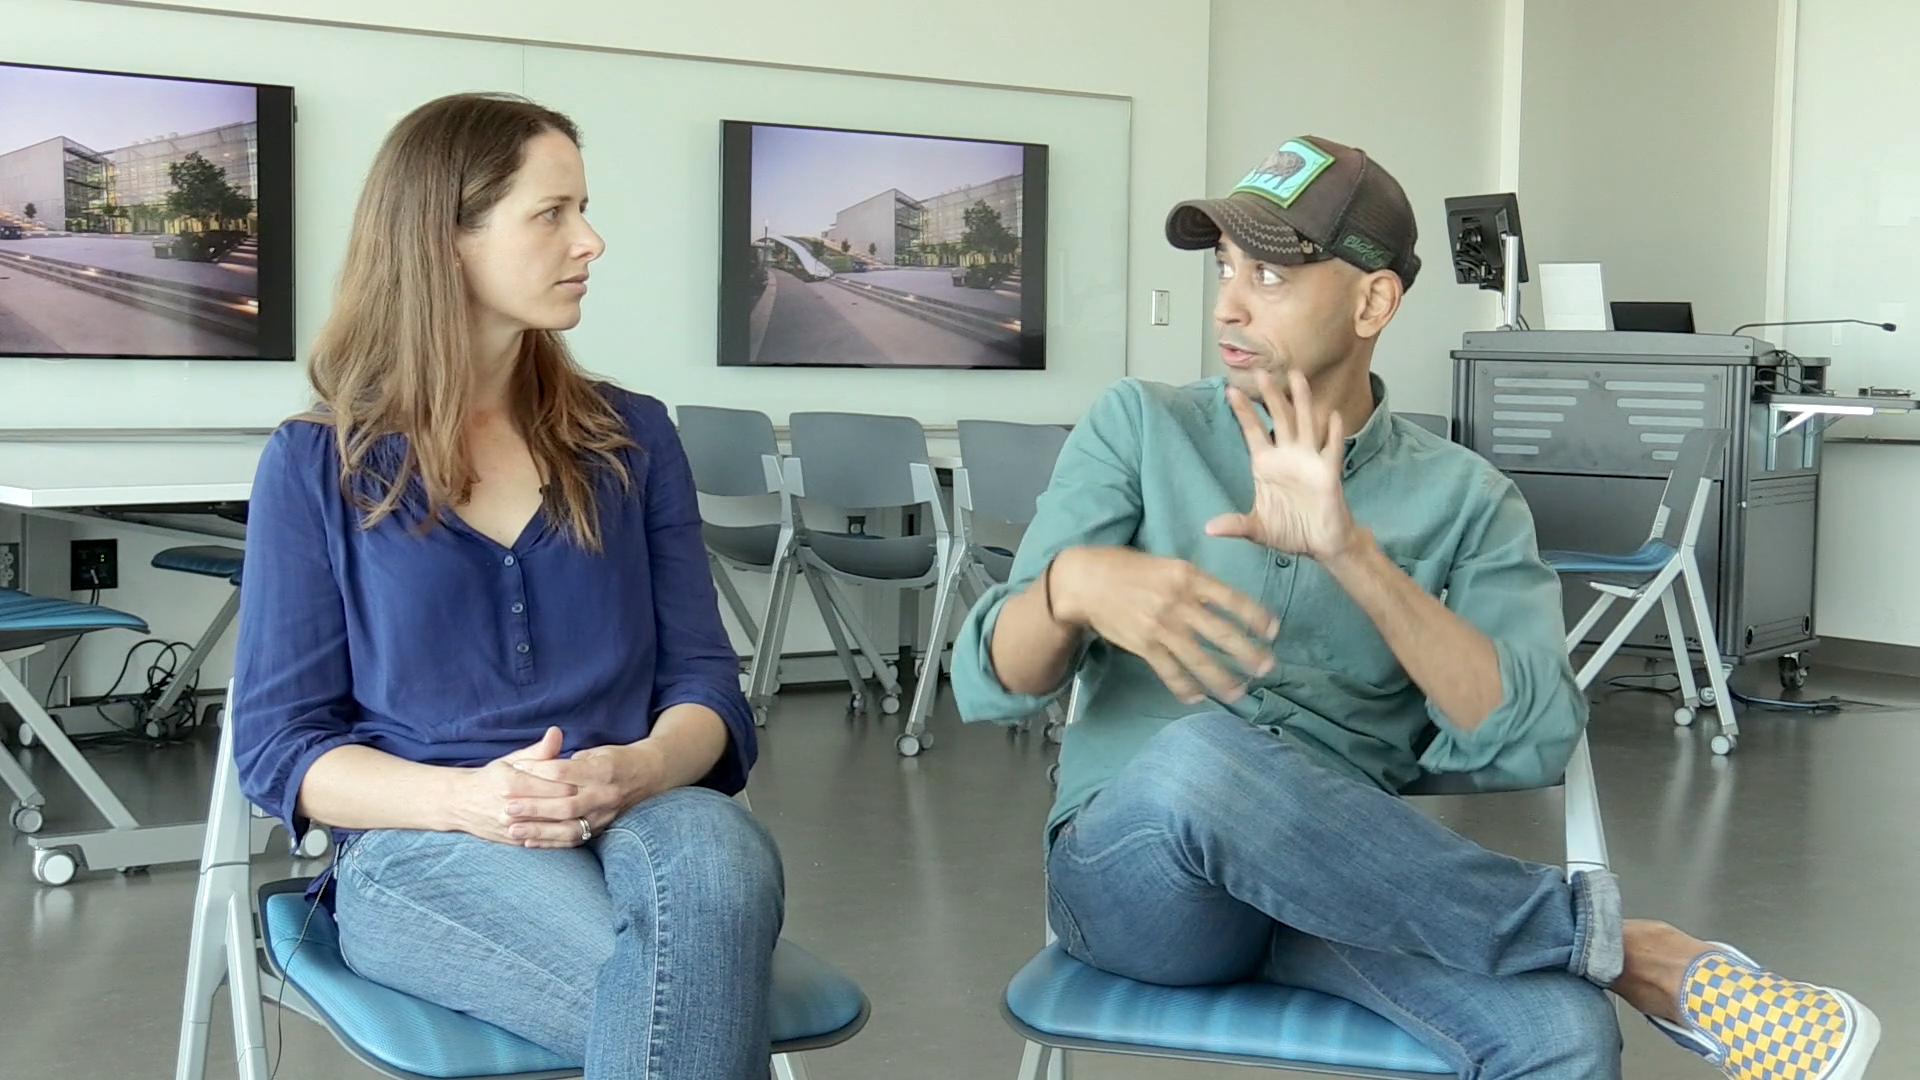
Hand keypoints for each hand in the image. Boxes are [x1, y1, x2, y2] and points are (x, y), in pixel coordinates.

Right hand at [447, 727, 579, 845]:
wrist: (460, 803)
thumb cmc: (491, 777)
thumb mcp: (512, 760)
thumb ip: (538, 751)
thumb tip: (557, 732)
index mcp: (513, 784)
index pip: (555, 784)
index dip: (575, 781)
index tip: (588, 778)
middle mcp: (512, 808)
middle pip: (557, 806)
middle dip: (578, 800)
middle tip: (592, 794)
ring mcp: (513, 828)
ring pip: (553, 827)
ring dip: (573, 820)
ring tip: (588, 810)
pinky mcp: (514, 841)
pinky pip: (544, 842)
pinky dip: (562, 836)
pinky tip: (575, 827)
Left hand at [502, 738, 668, 848]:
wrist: (649, 775)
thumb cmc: (615, 760)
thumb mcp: (595, 751)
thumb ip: (567, 759)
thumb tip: (535, 764)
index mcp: (602, 770)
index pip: (564, 771)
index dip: (538, 769)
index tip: (515, 767)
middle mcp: (605, 794)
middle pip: (565, 804)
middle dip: (534, 806)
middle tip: (507, 805)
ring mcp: (604, 815)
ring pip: (569, 827)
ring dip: (539, 831)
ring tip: (513, 829)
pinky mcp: (602, 829)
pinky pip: (574, 840)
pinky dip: (551, 843)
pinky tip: (529, 843)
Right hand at [1051, 546, 1277, 704]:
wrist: (1086, 582)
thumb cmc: (1128, 568)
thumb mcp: (1167, 564)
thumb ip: (1194, 582)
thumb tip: (1221, 601)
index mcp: (1188, 577)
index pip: (1232, 599)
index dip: (1256, 617)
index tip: (1273, 631)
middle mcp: (1178, 603)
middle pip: (1222, 634)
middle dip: (1248, 654)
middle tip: (1267, 668)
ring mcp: (1161, 628)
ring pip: (1199, 659)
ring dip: (1223, 679)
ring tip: (1239, 692)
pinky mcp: (1144, 646)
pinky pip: (1170, 671)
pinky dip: (1185, 687)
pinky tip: (1198, 697)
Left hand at [1208, 369, 1356, 559]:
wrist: (1321, 544)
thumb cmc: (1291, 530)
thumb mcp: (1258, 528)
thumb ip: (1236, 525)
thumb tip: (1209, 529)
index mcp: (1266, 464)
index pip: (1253, 431)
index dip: (1243, 412)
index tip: (1229, 390)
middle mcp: (1288, 456)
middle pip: (1279, 419)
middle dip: (1271, 396)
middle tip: (1261, 372)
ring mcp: (1309, 461)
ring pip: (1305, 424)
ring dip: (1302, 401)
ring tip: (1297, 376)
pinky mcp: (1328, 473)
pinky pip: (1331, 450)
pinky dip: (1334, 433)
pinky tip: (1333, 416)